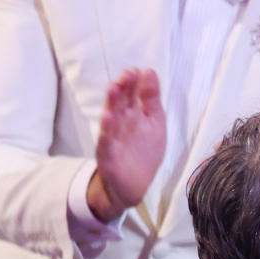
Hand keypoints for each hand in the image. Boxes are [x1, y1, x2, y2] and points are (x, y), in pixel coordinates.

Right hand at [87, 68, 165, 221]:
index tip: (135, 71)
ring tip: (113, 89)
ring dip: (111, 105)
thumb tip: (149, 71)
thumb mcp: (154, 122)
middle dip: (121, 89)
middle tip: (125, 76)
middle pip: (118, 104)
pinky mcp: (108, 158)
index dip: (131, 83)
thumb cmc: (143, 152)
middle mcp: (119, 125)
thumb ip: (151, 99)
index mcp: (130, 115)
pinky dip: (106, 133)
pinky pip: (106, 144)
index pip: (129, 94)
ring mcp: (112, 140)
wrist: (132, 186)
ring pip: (110, 120)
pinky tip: (107, 120)